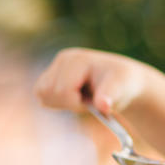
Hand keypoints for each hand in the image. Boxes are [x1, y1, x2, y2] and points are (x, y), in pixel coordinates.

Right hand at [34, 48, 149, 114]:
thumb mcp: (122, 88)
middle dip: (70, 103)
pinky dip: (58, 102)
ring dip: (63, 103)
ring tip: (82, 96)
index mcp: (77, 59)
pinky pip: (42, 96)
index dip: (77, 103)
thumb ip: (110, 95)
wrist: (122, 83)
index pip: (62, 91)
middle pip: (48, 93)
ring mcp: (55, 66)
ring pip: (41, 95)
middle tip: (89, 98)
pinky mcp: (50, 76)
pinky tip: (74, 96)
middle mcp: (62, 59)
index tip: (94, 100)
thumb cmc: (122, 85)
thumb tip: (103, 106)